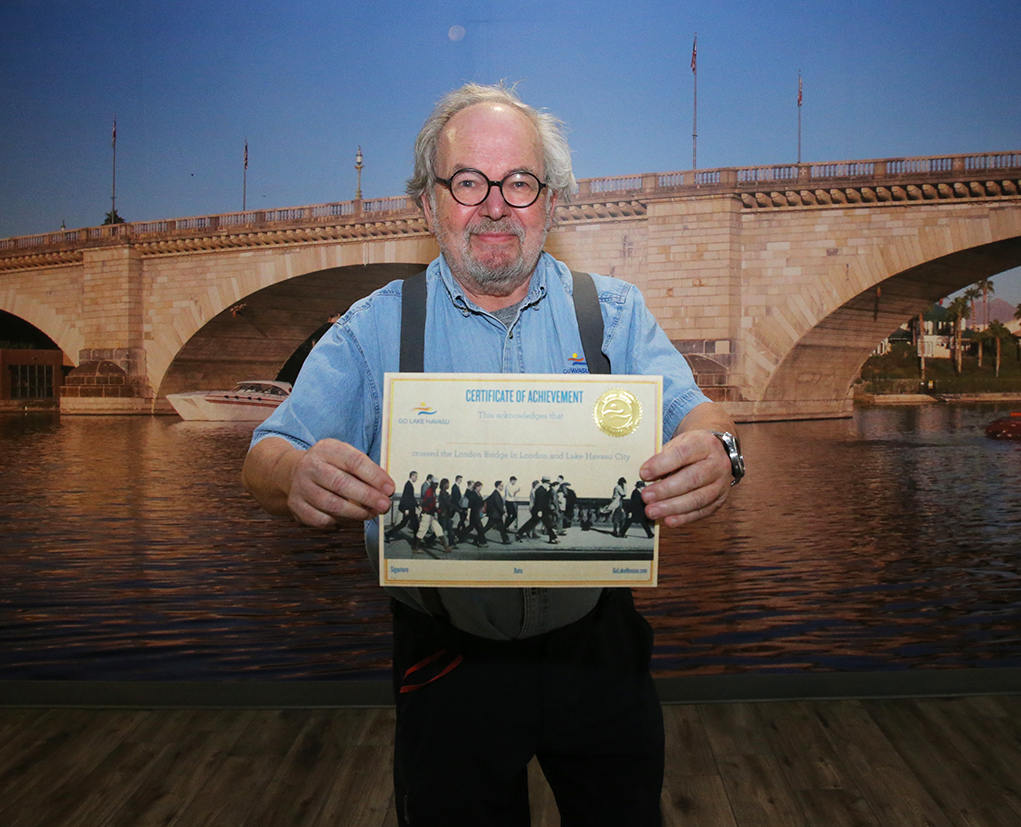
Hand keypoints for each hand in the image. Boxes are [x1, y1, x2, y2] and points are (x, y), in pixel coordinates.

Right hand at [247, 437, 394, 528]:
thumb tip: (386, 488)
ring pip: (331, 504)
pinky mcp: (296, 506)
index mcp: (327, 449)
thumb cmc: (328, 465)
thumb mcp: (343, 455)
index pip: (354, 461)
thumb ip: (364, 468)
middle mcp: (311, 466)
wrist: (290, 472)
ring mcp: (301, 487)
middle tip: (384, 505)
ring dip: (356, 512)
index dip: (374, 476)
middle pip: (342, 484)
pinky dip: (339, 521)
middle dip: (367, 497)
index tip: (389, 488)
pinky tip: (351, 519)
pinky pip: (321, 519)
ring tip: (371, 514)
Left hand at [638, 430, 731, 527]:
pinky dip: (684, 518)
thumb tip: (646, 477)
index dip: (661, 465)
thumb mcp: (678, 444)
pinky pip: (702, 512)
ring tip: (652, 511)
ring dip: (672, 507)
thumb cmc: (692, 449)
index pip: (682, 454)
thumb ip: (664, 459)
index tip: (644, 474)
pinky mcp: (720, 500)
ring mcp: (721, 484)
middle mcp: (717, 464)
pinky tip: (669, 520)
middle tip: (646, 497)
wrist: (716, 453)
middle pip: (691, 479)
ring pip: (698, 499)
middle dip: (665, 490)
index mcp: (704, 444)